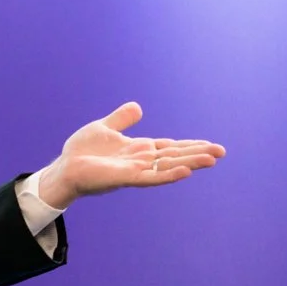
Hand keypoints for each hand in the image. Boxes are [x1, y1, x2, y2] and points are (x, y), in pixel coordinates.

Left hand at [35, 103, 223, 209]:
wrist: (64, 168)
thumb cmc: (81, 152)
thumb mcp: (104, 128)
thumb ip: (122, 119)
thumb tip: (138, 107)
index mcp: (139, 149)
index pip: (170, 147)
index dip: (190, 145)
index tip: (210, 145)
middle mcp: (141, 161)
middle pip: (175, 156)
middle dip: (198, 153)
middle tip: (222, 152)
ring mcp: (135, 170)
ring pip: (168, 166)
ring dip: (191, 162)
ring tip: (212, 160)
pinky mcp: (126, 178)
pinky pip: (152, 177)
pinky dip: (169, 174)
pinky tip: (186, 171)